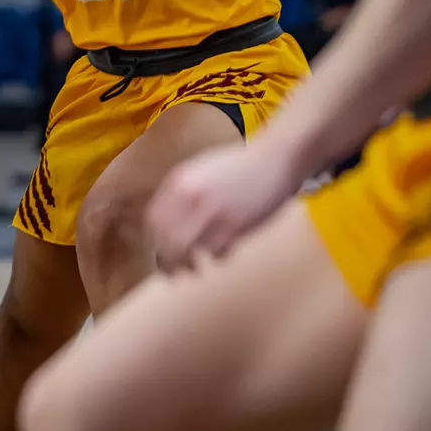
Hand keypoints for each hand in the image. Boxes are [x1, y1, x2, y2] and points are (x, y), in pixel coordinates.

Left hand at [148, 141, 306, 272]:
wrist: (276, 157)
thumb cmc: (239, 166)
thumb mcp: (200, 170)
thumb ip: (181, 193)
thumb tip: (165, 224)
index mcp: (179, 181)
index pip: (153, 220)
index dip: (153, 240)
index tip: (157, 250)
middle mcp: (191, 196)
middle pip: (166, 240)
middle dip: (166, 261)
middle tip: (171, 273)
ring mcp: (213, 211)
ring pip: (187, 250)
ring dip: (188, 265)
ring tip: (192, 270)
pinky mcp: (236, 225)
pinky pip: (218, 252)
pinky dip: (218, 257)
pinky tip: (222, 254)